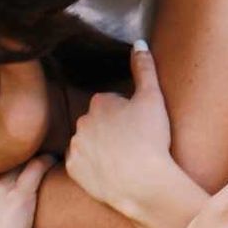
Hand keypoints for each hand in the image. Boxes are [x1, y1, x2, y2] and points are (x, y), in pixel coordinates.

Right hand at [0, 155, 55, 227]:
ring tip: (43, 152)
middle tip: (28, 153)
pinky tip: (53, 158)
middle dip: (13, 157)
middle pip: (1, 163)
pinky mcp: (20, 197)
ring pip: (18, 161)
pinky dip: (45, 161)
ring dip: (30, 157)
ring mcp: (0, 190)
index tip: (10, 167)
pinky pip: (35, 168)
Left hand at [66, 42, 175, 217]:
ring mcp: (75, 147)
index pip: (112, 103)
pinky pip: (83, 165)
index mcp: (100, 102)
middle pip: (98, 123)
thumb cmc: (151, 139)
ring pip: (89, 143)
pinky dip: (94, 168)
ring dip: (102, 148)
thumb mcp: (153, 98)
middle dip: (112, 130)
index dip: (128, 114)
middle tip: (134, 143)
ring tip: (125, 160)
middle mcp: (81, 122)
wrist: (143, 184)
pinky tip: (112, 173)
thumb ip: (145, 68)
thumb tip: (138, 43)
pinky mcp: (73, 170)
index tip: (140, 126)